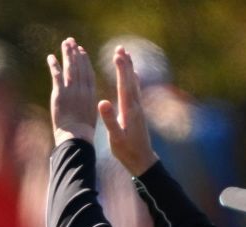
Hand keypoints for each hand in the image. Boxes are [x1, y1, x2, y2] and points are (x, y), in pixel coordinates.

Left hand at [47, 37, 98, 144]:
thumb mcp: (89, 114)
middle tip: (71, 41)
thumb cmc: (83, 132)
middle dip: (75, 52)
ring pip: (69, 67)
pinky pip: (56, 75)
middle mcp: (82, 89)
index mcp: (91, 93)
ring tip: (65, 43)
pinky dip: (54, 64)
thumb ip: (86, 102)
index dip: (84, 60)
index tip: (82, 50)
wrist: (76, 137)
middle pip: (79, 66)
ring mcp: (71, 90)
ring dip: (66, 53)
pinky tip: (51, 57)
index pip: (88, 72)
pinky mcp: (60, 94)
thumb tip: (83, 100)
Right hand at [99, 46, 157, 175]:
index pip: (124, 85)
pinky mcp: (138, 112)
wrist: (142, 160)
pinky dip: (134, 80)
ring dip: (130, 69)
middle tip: (121, 48)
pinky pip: (136, 91)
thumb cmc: (127, 151)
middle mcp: (136, 106)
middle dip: (125, 64)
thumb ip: (109, 120)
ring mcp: (139, 108)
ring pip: (134, 83)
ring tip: (127, 55)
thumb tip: (102, 102)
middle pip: (130, 80)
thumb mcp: (116, 137)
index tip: (117, 55)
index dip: (120, 69)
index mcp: (129, 110)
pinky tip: (134, 75)